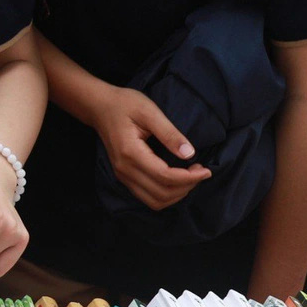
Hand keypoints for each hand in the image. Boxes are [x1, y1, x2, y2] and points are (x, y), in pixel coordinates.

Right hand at [89, 86, 207, 209]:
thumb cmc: (125, 104)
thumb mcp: (150, 112)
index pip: (165, 177)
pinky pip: (148, 197)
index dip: (189, 178)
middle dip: (187, 186)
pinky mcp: (124, 177)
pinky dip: (167, 194)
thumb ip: (170, 133)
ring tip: (191, 177)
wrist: (100, 107)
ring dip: (177, 194)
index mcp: (130, 153)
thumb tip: (190, 154)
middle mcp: (124, 170)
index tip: (206, 170)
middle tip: (201, 171)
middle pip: (162, 193)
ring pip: (155, 201)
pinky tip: (177, 180)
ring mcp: (122, 176)